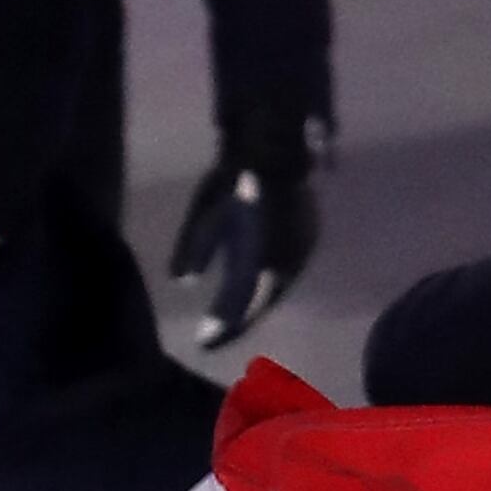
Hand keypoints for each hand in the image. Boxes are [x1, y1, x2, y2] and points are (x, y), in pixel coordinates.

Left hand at [171, 128, 322, 353]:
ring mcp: (300, 257)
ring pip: (275, 290)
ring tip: (235, 316)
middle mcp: (286, 269)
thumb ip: (193, 250)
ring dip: (255, 304)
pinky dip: (268, 285)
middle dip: (239, 321)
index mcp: (260, 266)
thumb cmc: (234, 178)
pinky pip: (285, 274)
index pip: (239, 309)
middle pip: (260, 304)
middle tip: (217, 335)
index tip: (203, 343)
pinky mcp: (307, 245)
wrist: (275, 146)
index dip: (221, 328)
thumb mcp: (206, 214)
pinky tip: (256, 287)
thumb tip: (182, 283)